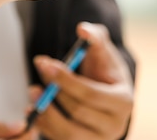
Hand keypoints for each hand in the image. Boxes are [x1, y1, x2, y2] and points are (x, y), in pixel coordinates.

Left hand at [30, 22, 134, 139]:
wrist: (104, 94)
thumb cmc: (103, 70)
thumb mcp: (102, 52)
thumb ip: (95, 37)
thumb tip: (82, 28)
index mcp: (124, 102)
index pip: (90, 94)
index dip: (66, 80)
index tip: (46, 63)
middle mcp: (115, 127)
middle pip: (78, 112)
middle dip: (54, 91)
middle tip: (38, 71)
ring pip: (67, 133)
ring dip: (46, 112)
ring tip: (32, 91)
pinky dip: (44, 127)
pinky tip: (33, 111)